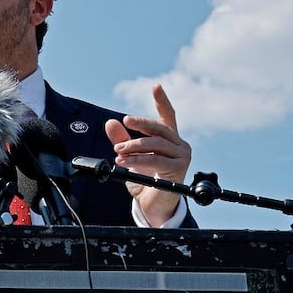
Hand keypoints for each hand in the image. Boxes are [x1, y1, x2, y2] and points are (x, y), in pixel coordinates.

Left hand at [105, 83, 191, 225]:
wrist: (153, 206)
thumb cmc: (144, 181)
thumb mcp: (130, 157)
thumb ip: (122, 140)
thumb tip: (110, 122)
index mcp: (169, 139)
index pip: (168, 116)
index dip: (162, 100)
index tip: (156, 86)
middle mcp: (179, 145)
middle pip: (160, 127)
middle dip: (140, 123)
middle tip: (124, 121)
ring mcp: (181, 156)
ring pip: (156, 143)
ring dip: (134, 145)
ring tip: (118, 150)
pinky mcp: (178, 168)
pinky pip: (155, 159)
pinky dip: (137, 159)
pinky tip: (124, 161)